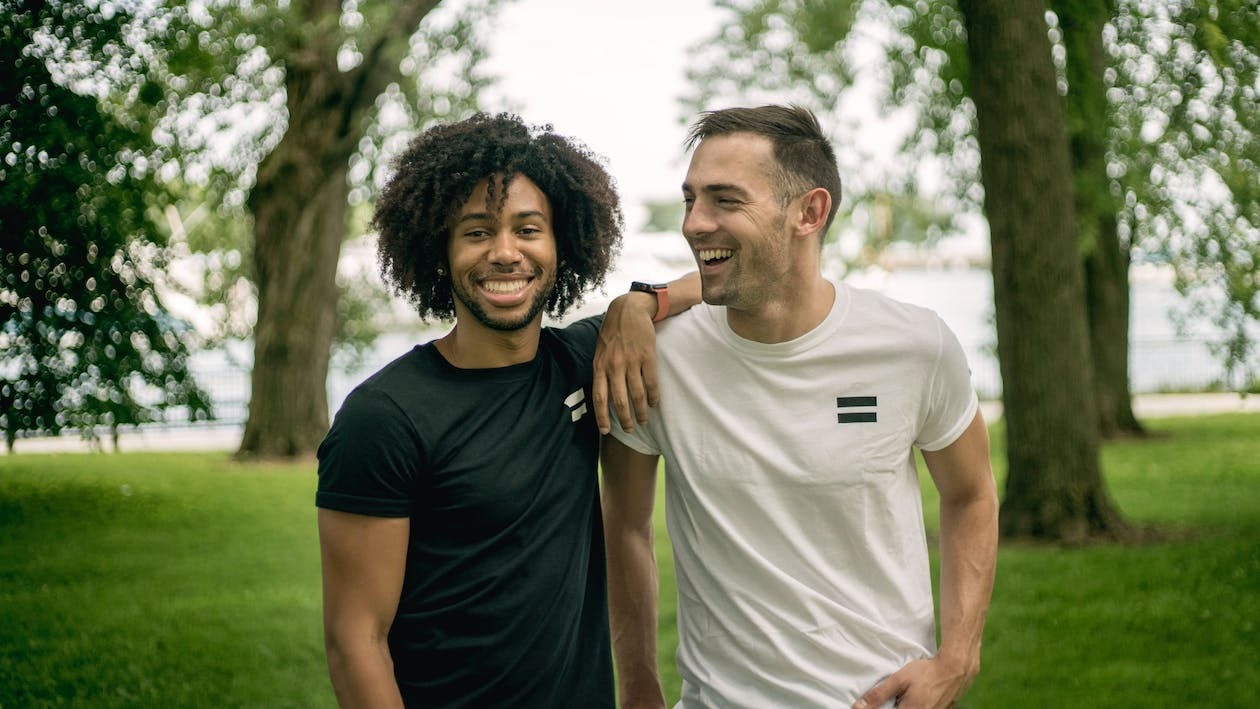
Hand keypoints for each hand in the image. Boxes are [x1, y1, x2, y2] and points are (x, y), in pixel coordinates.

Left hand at [593, 292, 658, 434]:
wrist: (628, 309)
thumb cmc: (613, 332)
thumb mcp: (600, 351)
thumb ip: (602, 372)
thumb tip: (606, 397)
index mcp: (600, 365)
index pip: (599, 397)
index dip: (602, 416)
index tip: (606, 431)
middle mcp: (615, 365)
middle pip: (620, 400)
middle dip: (625, 419)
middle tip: (631, 429)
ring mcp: (632, 361)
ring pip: (637, 395)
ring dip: (642, 411)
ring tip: (644, 420)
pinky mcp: (647, 356)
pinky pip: (651, 382)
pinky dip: (653, 396)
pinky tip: (654, 403)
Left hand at [852, 654, 976, 708]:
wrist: (955, 668)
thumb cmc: (926, 672)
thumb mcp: (899, 680)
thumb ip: (878, 694)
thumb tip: (858, 707)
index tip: (881, 703)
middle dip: (894, 705)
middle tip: (897, 696)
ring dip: (905, 704)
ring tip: (906, 695)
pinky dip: (917, 705)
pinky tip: (918, 695)